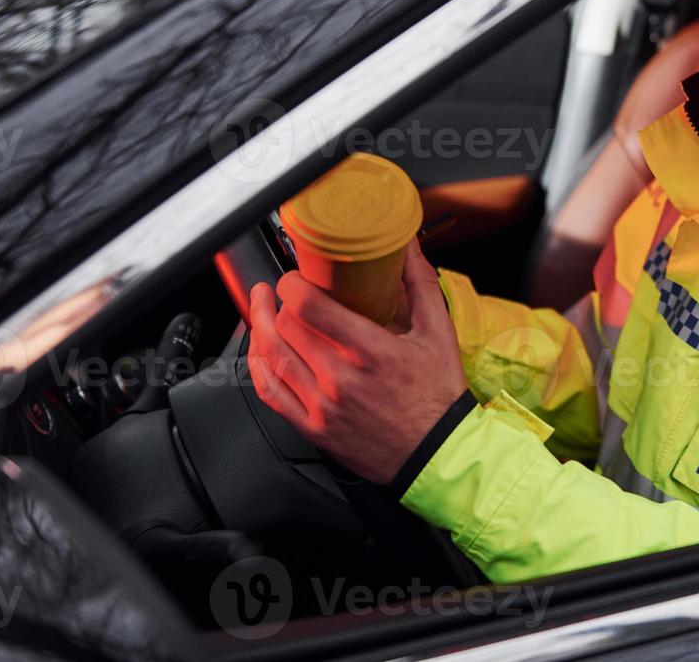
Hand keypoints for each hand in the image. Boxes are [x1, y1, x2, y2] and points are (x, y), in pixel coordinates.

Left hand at [246, 240, 468, 482]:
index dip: (292, 284)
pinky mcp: (314, 427)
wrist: (437, 454)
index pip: (310, 307)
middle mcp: (342, 378)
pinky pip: (271, 392)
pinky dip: (259, 365)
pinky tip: (261, 350)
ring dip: (260, 326)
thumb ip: (419, 283)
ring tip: (261, 309)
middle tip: (281, 291)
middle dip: (277, 301)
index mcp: (371, 350)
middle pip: (286, 327)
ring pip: (273, 355)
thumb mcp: (438, 333)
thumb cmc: (439, 395)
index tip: (295, 278)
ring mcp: (323, 405)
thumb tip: (408, 245)